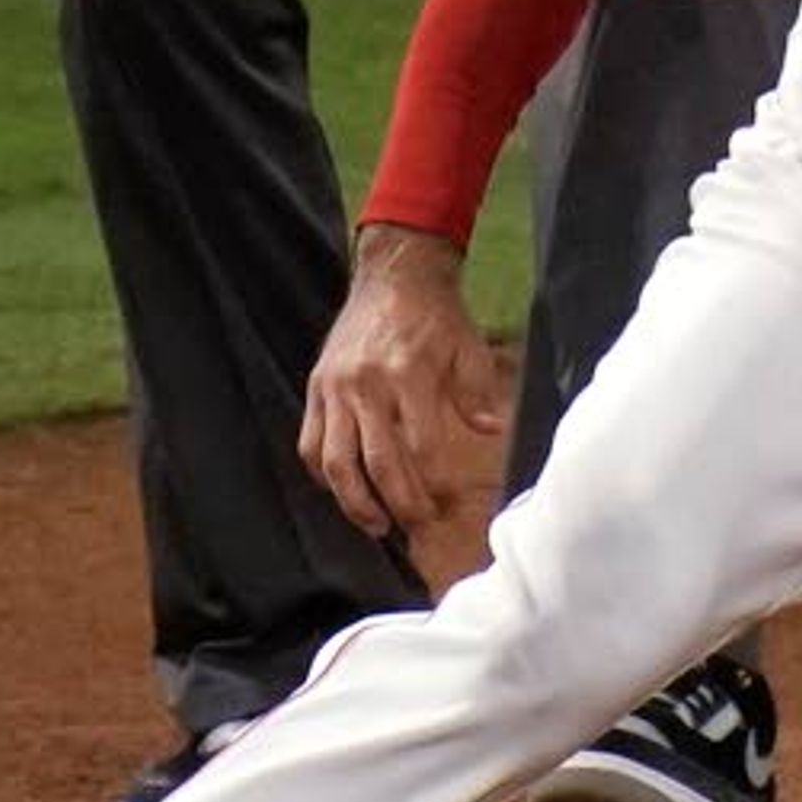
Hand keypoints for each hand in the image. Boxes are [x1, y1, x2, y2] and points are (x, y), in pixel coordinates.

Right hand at [299, 224, 504, 538]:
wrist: (393, 276)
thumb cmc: (436, 317)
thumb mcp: (468, 349)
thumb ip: (476, 392)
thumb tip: (491, 430)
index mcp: (407, 374)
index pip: (420, 444)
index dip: (432, 480)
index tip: (444, 501)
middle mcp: (365, 384)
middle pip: (376, 461)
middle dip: (396, 501)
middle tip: (414, 525)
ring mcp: (335, 388)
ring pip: (335, 460)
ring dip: (353, 500)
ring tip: (375, 524)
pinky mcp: (317, 388)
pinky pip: (311, 442)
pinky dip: (323, 474)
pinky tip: (343, 491)